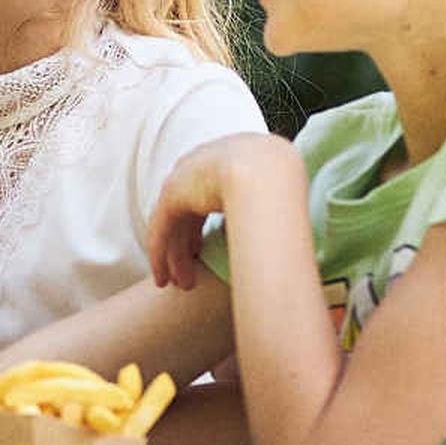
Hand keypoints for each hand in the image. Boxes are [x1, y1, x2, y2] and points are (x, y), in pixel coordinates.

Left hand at [144, 133, 303, 290]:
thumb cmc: (285, 184)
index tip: (205, 249)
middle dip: (187, 246)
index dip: (203, 226)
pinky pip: (162, 230)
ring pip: (174, 225)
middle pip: (188, 213)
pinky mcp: (173, 194)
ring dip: (176, 257)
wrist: (268, 172)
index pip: (206, 197)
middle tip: (190, 274)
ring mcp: (185, 177)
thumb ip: (268, 207)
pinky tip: (161, 278)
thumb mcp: (278, 193)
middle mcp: (200, 165)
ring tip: (183, 284)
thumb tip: (278, 227)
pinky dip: (160, 255)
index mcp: (224, 160)